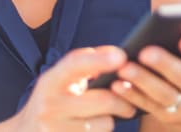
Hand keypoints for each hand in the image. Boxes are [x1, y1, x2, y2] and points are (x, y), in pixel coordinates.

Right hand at [13, 46, 136, 130]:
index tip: (122, 56)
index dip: (100, 58)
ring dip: (110, 121)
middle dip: (123, 101)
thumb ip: (84, 65)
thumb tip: (117, 55)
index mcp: (50, 81)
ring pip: (105, 124)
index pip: (75, 63)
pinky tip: (92, 130)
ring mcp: (55, 131)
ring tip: (102, 119)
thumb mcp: (59, 80)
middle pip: (102, 100)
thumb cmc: (51, 102)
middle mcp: (50, 105)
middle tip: (130, 104)